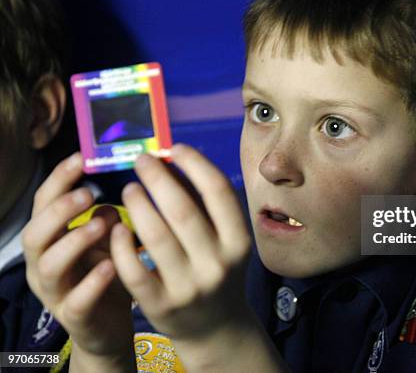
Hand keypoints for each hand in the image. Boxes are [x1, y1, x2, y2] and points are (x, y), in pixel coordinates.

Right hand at [22, 153, 133, 360]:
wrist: (109, 327)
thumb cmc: (107, 273)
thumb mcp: (108, 240)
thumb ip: (108, 217)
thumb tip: (123, 188)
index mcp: (51, 239)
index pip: (44, 204)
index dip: (59, 180)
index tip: (80, 158)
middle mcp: (44, 263)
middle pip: (34, 233)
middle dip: (58, 211)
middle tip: (88, 194)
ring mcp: (55, 292)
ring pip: (48, 265)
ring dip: (73, 241)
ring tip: (101, 225)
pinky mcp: (73, 317)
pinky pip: (76, 300)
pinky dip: (92, 282)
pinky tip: (111, 265)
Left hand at [110, 144, 253, 367]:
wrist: (214, 326)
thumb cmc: (216, 270)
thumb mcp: (225, 240)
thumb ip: (205, 206)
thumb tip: (172, 161)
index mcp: (238, 241)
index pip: (219, 192)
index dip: (195, 163)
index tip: (175, 147)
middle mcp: (217, 264)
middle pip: (182, 209)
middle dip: (157, 177)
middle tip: (141, 160)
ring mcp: (189, 287)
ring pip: (155, 235)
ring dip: (137, 204)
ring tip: (129, 188)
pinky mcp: (161, 305)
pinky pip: (133, 268)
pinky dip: (120, 244)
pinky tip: (116, 227)